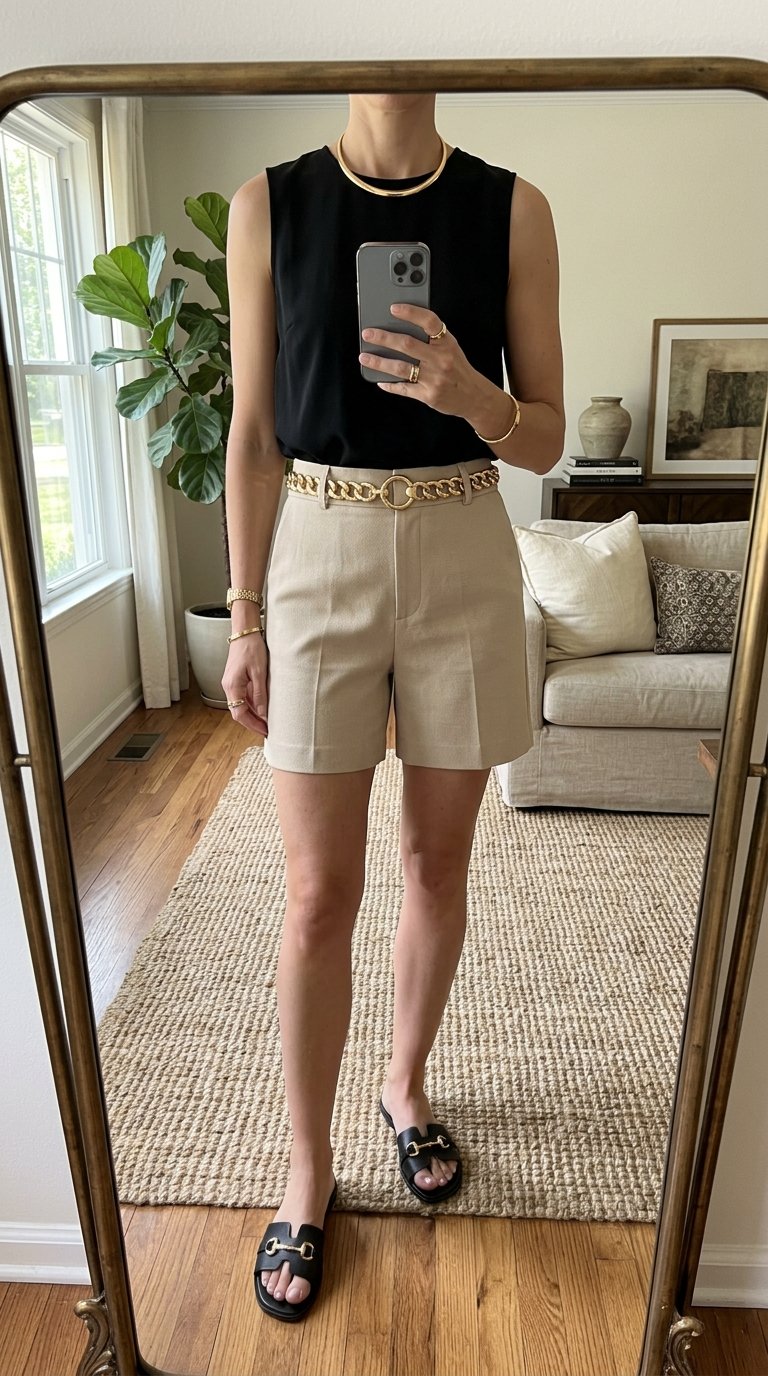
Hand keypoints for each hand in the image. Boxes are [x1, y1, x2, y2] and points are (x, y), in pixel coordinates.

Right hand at [221, 633, 269, 735]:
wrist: (244, 632)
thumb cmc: (251, 647)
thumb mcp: (260, 672)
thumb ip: (260, 694)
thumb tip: (263, 713)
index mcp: (232, 686)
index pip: (240, 714)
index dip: (252, 725)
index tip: (265, 731)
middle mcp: (228, 687)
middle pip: (238, 712)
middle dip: (252, 723)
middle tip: (267, 730)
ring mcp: (231, 684)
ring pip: (240, 706)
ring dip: (253, 715)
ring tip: (267, 722)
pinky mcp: (235, 680)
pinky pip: (242, 698)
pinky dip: (252, 706)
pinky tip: (262, 708)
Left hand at [359, 303, 484, 419]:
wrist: (474, 396)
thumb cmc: (458, 369)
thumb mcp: (451, 348)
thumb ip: (433, 338)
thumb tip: (402, 326)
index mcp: (447, 343)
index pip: (429, 322)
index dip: (411, 313)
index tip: (393, 308)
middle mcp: (440, 359)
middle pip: (407, 345)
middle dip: (384, 338)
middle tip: (368, 333)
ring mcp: (434, 378)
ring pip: (401, 368)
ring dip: (379, 362)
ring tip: (365, 356)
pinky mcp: (428, 395)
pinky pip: (404, 388)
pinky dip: (390, 385)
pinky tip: (380, 380)